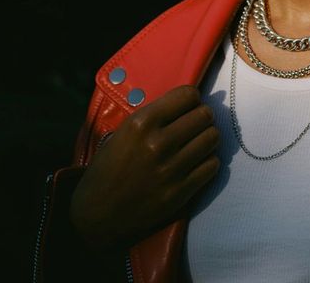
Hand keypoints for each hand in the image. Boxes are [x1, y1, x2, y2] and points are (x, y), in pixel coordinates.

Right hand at [70, 85, 219, 250]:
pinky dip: (208, 161)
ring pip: (212, 138)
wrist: (97, 215)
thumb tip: (188, 102)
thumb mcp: (124, 132)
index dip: (191, 99)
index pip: (188, 95)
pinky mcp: (180, 192)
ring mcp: (171, 169)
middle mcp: (159, 143)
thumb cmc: (108, 169)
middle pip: (205, 115)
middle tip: (195, 124)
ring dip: (207, 137)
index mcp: (142, 123)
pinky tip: (197, 163)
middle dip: (202, 117)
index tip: (188, 106)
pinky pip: (212, 165)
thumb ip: (155, 116)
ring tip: (197, 142)